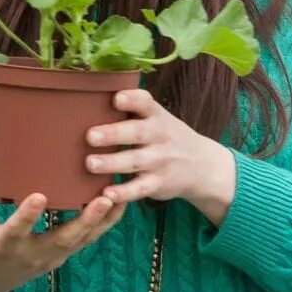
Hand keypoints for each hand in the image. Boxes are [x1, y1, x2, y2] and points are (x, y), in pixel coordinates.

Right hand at [0, 156, 124, 291]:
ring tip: (121, 195)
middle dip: (85, 220)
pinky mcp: (60, 257)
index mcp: (2, 246)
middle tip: (103, 199)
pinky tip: (118, 204)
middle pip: (63, 239)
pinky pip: (85, 241)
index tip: (38, 196)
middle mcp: (30, 255)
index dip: (27, 215)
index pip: (16, 231)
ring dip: (103, 221)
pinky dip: (103, 225)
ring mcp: (48, 259)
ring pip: (81, 241)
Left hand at [86, 88, 238, 225]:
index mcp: (156, 116)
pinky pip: (140, 188)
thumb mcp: (158, 118)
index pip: (145, 103)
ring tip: (90, 164)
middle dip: (113, 134)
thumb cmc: (166, 136)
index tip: (116, 98)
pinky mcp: (158, 184)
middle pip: (137, 133)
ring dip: (112, 163)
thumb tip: (90, 97)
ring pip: (135, 161)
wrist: (202, 165)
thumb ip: (132, 110)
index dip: (132, 100)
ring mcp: (160, 161)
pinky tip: (107, 194)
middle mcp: (159, 136)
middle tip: (90, 136)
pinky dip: (124, 192)